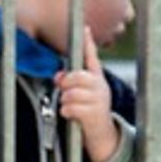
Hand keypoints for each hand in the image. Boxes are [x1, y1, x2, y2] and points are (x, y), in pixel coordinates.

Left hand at [58, 26, 120, 161]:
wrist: (103, 134)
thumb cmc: (88, 111)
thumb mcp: (81, 93)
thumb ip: (69, 82)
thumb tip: (57, 76)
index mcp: (96, 77)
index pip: (91, 57)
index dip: (87, 43)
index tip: (84, 27)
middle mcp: (100, 85)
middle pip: (75, 76)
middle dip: (65, 84)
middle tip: (65, 92)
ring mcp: (99, 98)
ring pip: (70, 93)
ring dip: (65, 101)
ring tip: (72, 107)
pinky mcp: (95, 112)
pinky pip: (70, 107)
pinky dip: (66, 112)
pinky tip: (73, 116)